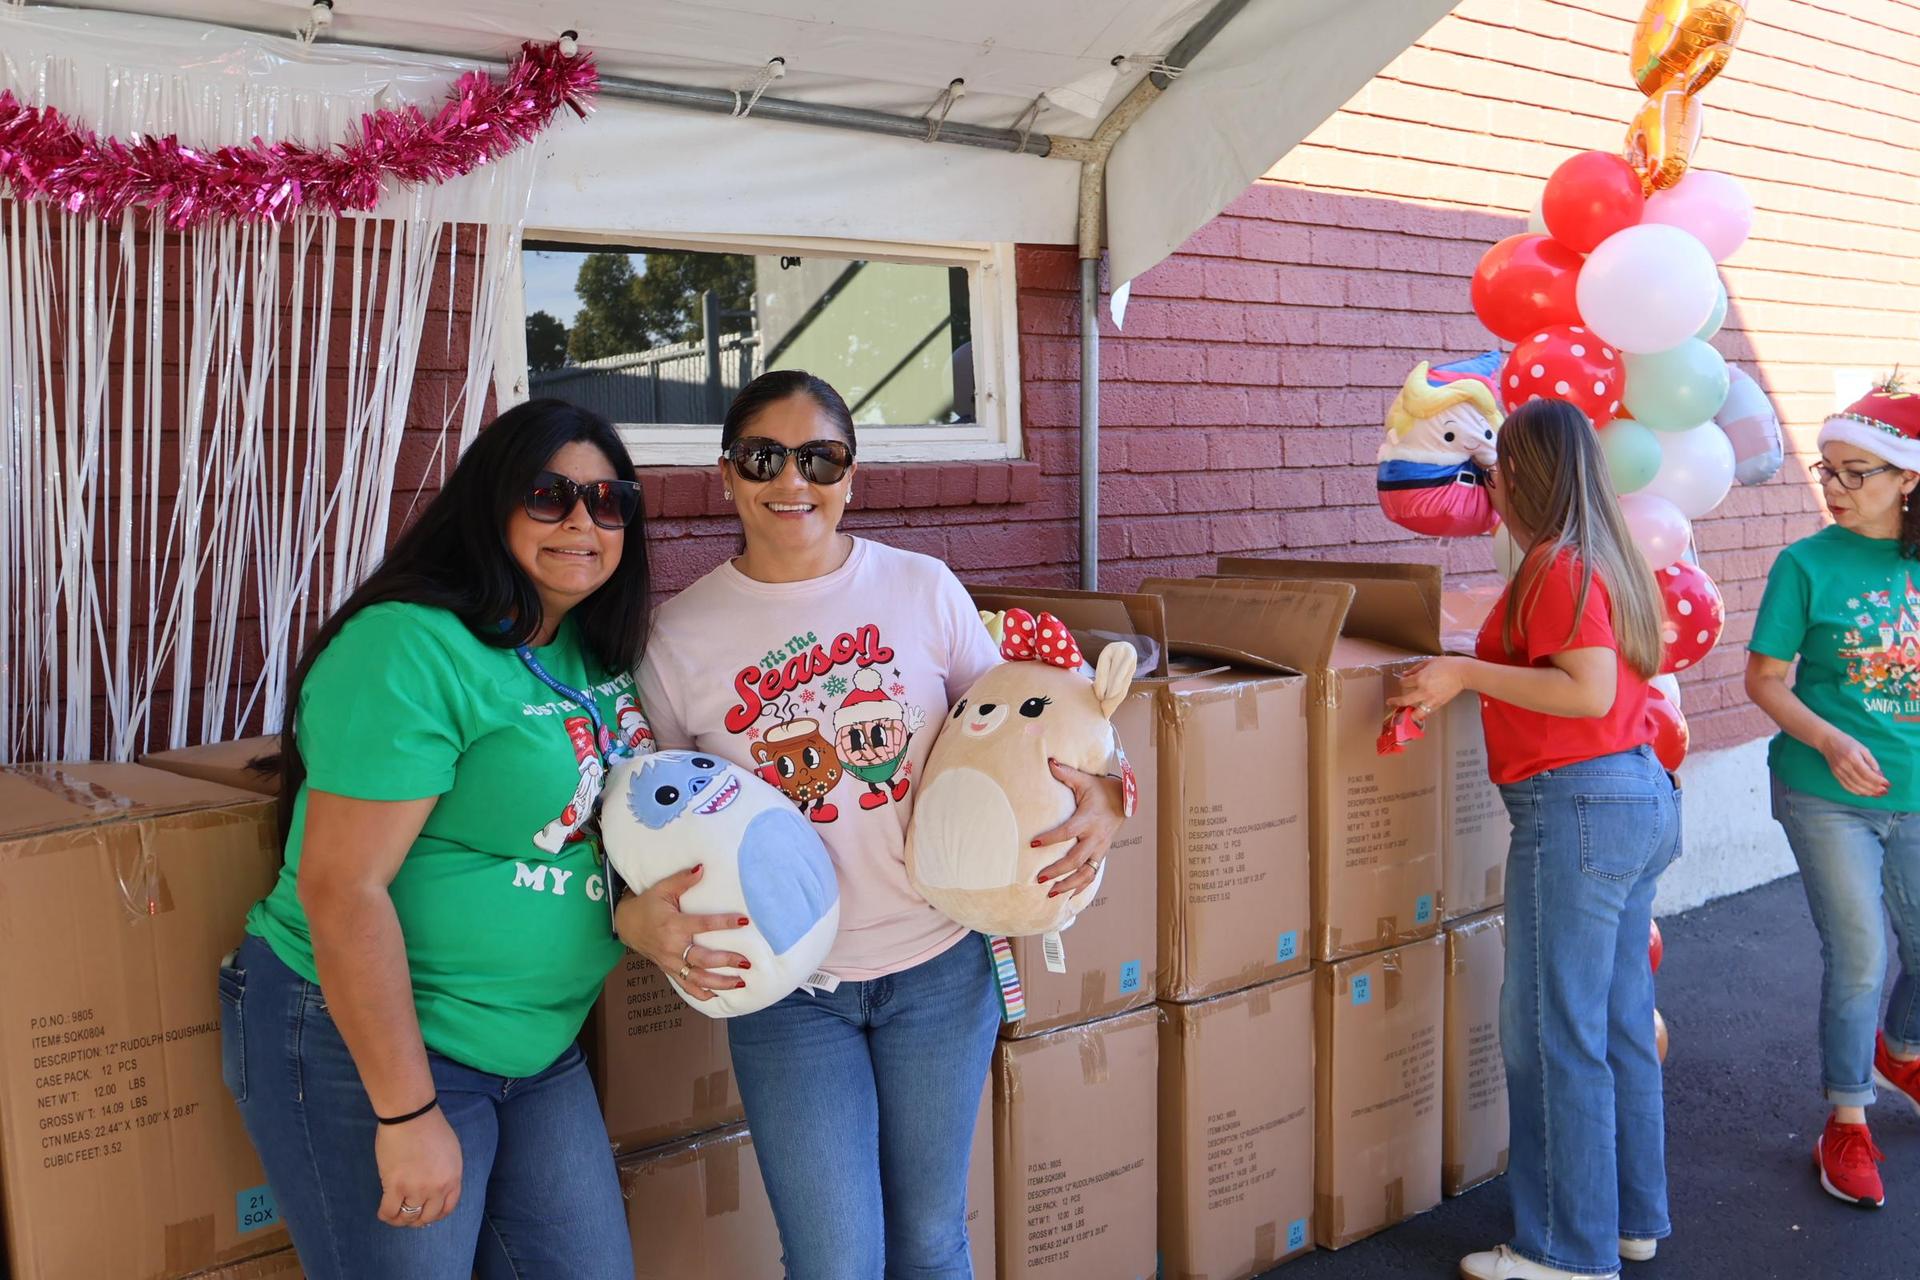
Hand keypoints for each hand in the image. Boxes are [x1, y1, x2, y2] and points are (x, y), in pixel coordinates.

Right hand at [375, 1106, 462, 1227]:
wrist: (411, 1115)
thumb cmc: (430, 1127)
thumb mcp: (451, 1153)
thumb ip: (446, 1173)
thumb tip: (435, 1190)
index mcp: (453, 1178)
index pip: (447, 1208)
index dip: (436, 1215)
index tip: (427, 1214)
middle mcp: (438, 1188)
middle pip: (428, 1216)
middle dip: (418, 1220)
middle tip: (408, 1215)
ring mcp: (417, 1189)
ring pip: (408, 1218)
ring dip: (401, 1219)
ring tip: (395, 1213)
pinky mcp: (395, 1186)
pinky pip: (390, 1212)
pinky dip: (386, 1216)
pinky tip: (384, 1211)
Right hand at [612, 865, 752, 1001]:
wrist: (625, 924)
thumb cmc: (646, 905)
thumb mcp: (662, 889)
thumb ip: (683, 880)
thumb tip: (702, 867)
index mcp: (674, 925)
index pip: (704, 925)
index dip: (724, 923)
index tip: (744, 921)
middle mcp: (673, 947)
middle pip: (703, 958)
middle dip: (726, 961)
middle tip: (747, 961)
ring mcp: (670, 962)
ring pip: (697, 977)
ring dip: (719, 982)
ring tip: (740, 983)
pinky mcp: (669, 970)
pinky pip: (685, 986)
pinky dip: (701, 994)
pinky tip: (718, 997)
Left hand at [1032, 761, 1125, 898]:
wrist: (1124, 801)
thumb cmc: (1100, 790)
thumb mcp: (1085, 780)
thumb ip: (1066, 774)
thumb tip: (1049, 762)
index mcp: (1088, 820)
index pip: (1067, 832)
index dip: (1050, 839)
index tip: (1033, 844)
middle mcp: (1095, 838)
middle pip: (1075, 860)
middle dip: (1057, 871)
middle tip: (1038, 878)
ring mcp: (1100, 849)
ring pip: (1085, 873)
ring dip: (1068, 885)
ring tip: (1050, 894)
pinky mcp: (1101, 854)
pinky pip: (1092, 875)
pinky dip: (1080, 887)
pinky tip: (1067, 897)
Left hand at [1387, 658, 1470, 720]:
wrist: (1462, 673)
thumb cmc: (1447, 665)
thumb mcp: (1428, 662)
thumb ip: (1415, 669)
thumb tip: (1405, 674)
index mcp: (1420, 679)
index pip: (1404, 684)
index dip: (1402, 682)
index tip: (1403, 681)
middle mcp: (1423, 691)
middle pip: (1405, 700)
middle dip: (1395, 702)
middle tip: (1390, 702)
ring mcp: (1431, 699)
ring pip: (1417, 713)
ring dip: (1410, 714)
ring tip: (1405, 714)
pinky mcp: (1439, 704)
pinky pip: (1428, 712)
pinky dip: (1422, 713)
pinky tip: (1419, 712)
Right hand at [1820, 729, 1889, 797]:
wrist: (1828, 741)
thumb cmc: (1847, 743)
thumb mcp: (1863, 748)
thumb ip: (1871, 761)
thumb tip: (1879, 775)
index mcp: (1852, 757)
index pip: (1867, 773)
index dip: (1878, 780)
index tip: (1888, 784)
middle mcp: (1844, 766)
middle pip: (1861, 781)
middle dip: (1874, 788)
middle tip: (1885, 791)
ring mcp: (1839, 771)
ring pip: (1854, 786)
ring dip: (1867, 792)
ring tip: (1878, 794)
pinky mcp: (1836, 775)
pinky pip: (1847, 786)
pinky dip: (1857, 792)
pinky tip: (1866, 793)